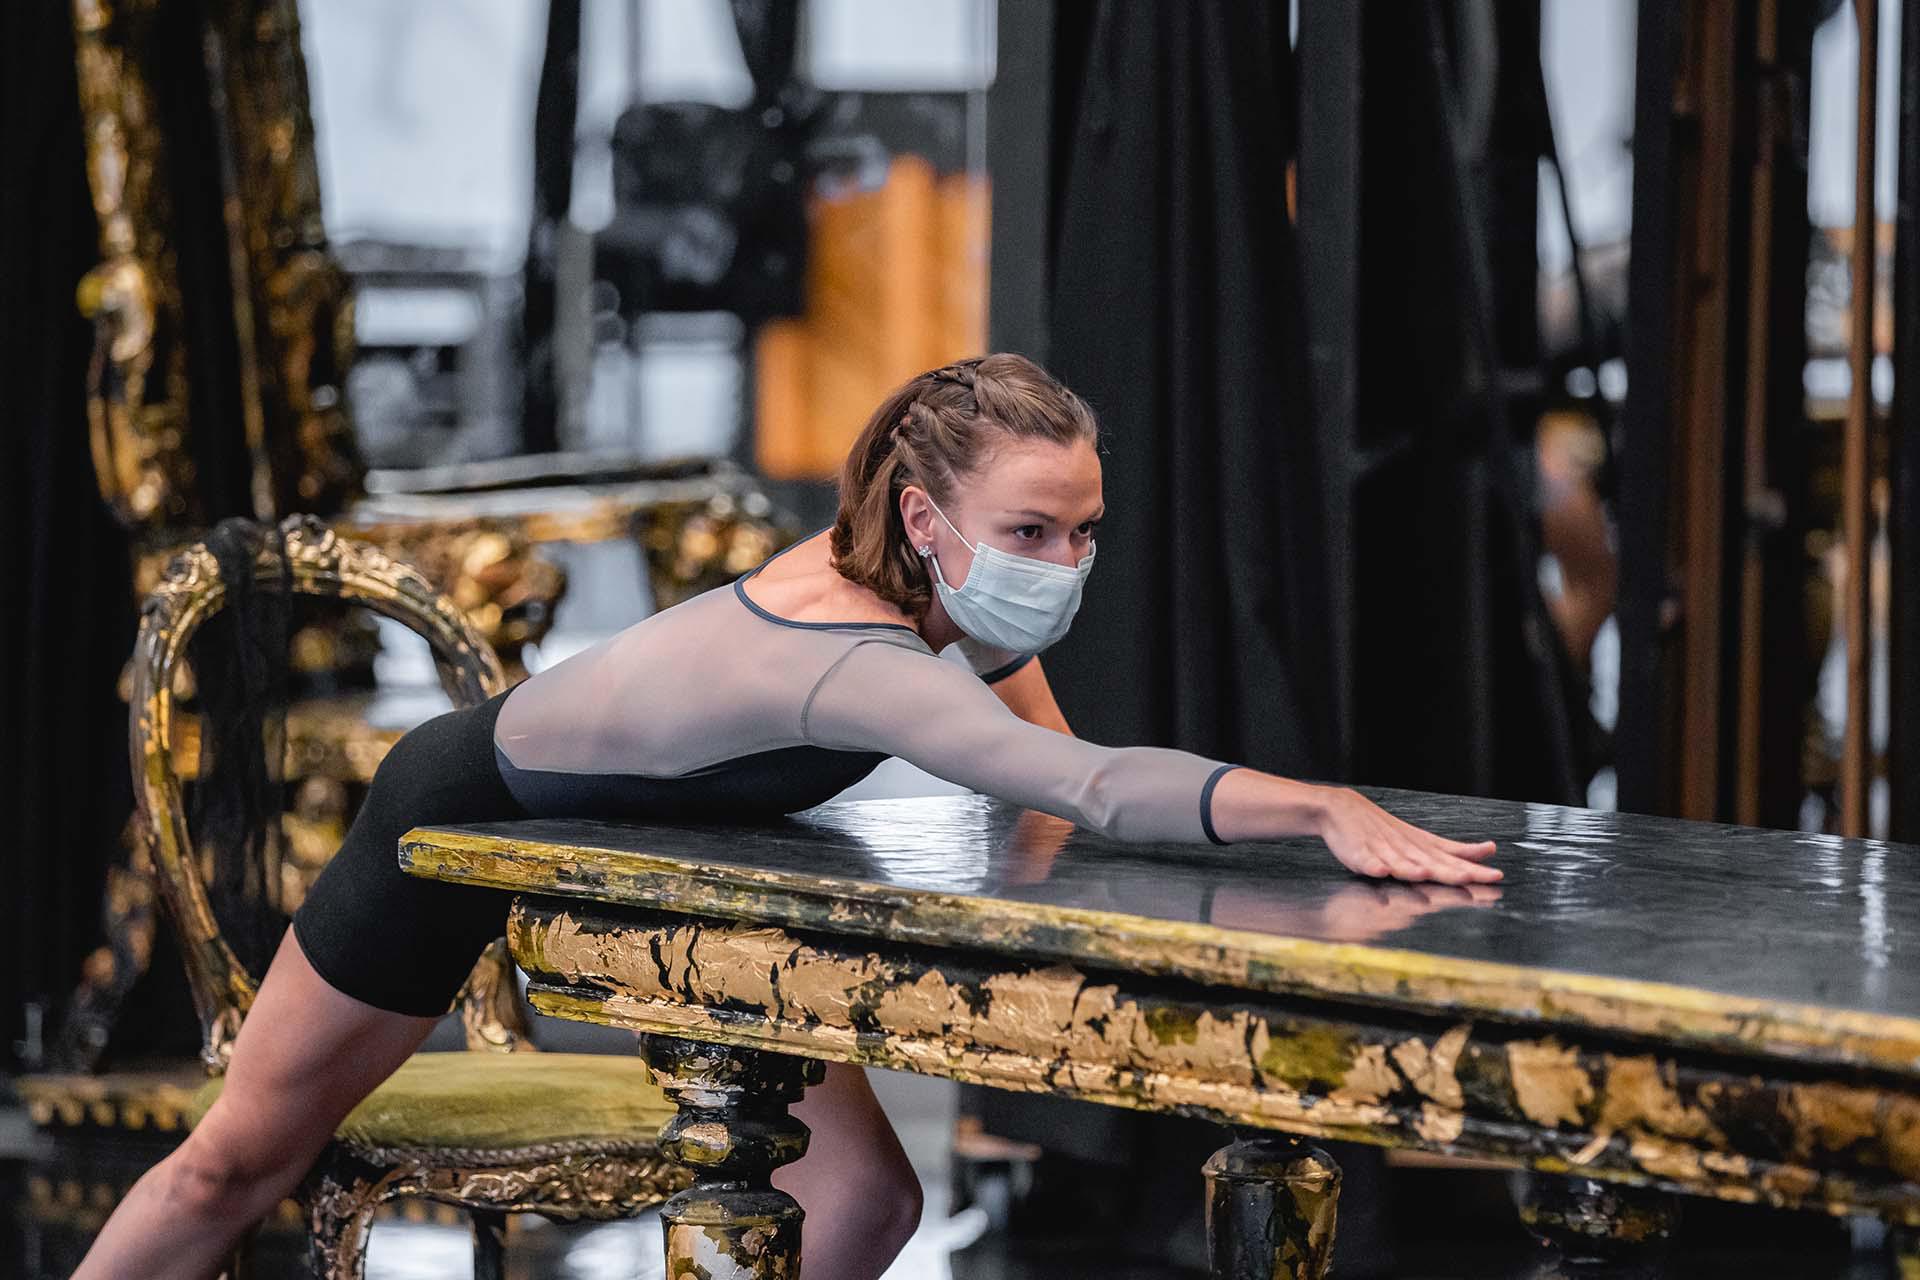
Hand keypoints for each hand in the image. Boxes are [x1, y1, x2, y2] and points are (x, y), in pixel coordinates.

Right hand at [1313, 788, 1500, 884]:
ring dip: (1412, 869)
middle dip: (1450, 871)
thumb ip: (1454, 850)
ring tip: (1425, 874)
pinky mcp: (1358, 853)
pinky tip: (1380, 871)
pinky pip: (1366, 861)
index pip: (1452, 858)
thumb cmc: (1386, 829)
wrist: (1343, 809)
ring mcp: (1382, 850)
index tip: (1496, 875)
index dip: (1473, 866)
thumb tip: (1490, 849)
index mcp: (1423, 846)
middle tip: (1470, 876)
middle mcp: (1406, 848)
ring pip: (1399, 862)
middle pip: (1431, 862)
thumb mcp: (1423, 839)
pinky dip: (1373, 865)